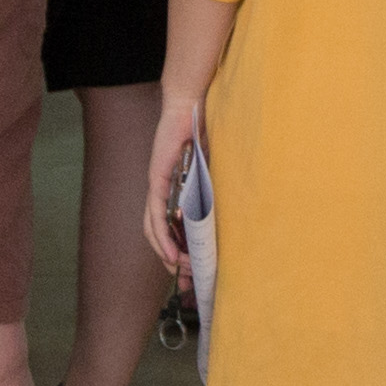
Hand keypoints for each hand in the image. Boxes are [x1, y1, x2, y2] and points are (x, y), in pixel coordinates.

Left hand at [142, 92, 205, 276]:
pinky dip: (162, 236)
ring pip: (153, 228)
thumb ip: (214, 188)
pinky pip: (156, 215)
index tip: (189, 270)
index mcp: (173, 188)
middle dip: (170, 258)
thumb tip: (232, 211)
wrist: (190, 107)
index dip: (177, 248)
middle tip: (185, 278)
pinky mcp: (157, 180)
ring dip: (165, 251)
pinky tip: (170, 253)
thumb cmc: (202, 131)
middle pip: (157, 232)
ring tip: (179, 269)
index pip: (168, 225)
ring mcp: (156, 185)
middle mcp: (161, 190)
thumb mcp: (211, 168)